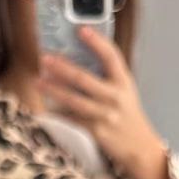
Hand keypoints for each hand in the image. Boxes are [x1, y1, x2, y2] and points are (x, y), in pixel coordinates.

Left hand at [38, 28, 168, 178]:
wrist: (139, 148)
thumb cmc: (128, 116)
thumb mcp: (125, 91)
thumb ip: (109, 76)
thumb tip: (81, 57)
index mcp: (124, 82)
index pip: (111, 56)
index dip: (96, 42)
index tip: (81, 30)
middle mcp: (115, 97)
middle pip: (84, 78)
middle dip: (62, 67)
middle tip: (46, 58)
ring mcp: (105, 115)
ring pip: (74, 100)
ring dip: (53, 90)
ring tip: (38, 81)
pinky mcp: (97, 132)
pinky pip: (73, 119)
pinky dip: (59, 113)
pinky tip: (47, 106)